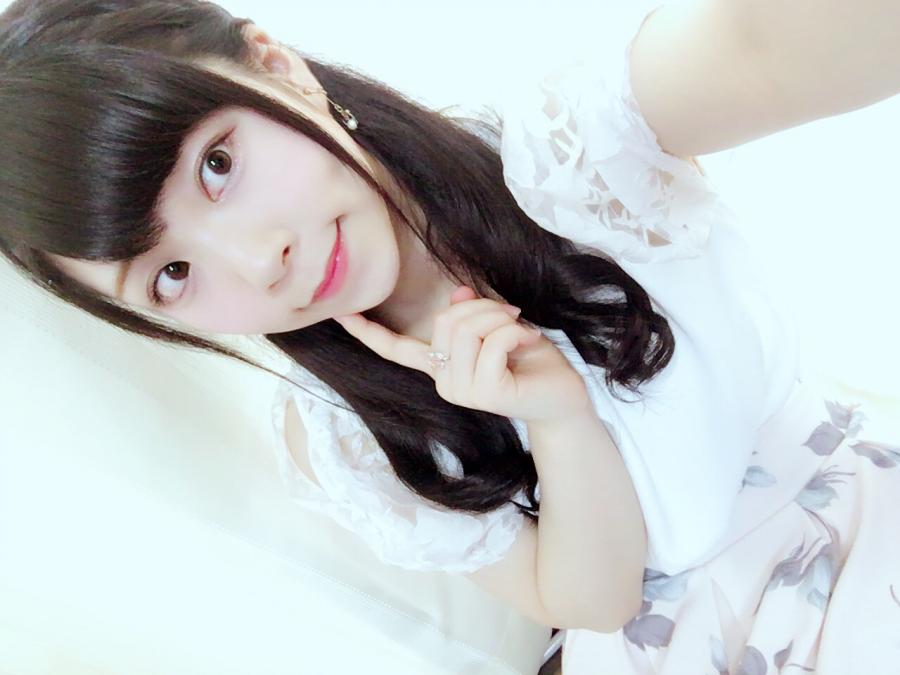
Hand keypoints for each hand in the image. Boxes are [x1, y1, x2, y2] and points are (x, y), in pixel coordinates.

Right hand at [333, 285, 591, 422]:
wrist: (561, 397)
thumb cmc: (530, 361)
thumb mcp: (498, 327)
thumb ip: (473, 314)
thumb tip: (459, 293)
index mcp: (440, 365)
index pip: (395, 349)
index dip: (368, 332)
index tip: (341, 314)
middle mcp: (443, 381)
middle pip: (446, 321)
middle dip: (483, 308)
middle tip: (512, 315)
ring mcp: (461, 390)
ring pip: (467, 328)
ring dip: (501, 319)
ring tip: (521, 332)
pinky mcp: (485, 392)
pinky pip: (492, 342)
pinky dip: (515, 332)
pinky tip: (529, 343)